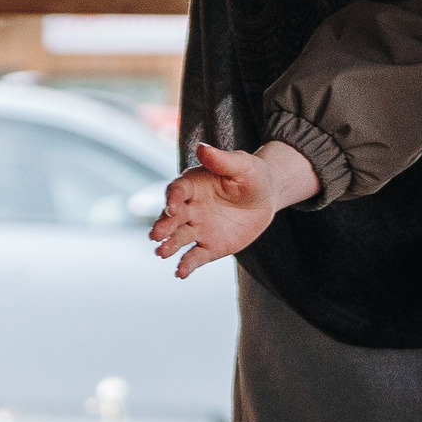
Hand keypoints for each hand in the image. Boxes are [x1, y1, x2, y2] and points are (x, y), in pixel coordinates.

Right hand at [149, 141, 318, 278]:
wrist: (266, 197)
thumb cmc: (251, 175)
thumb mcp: (241, 165)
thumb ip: (221, 160)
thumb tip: (202, 148)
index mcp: (192, 185)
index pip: (176, 191)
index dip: (172, 198)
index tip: (171, 207)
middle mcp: (189, 208)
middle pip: (172, 218)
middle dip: (163, 226)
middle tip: (156, 236)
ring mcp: (197, 228)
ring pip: (179, 238)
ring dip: (169, 246)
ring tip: (162, 254)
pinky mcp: (209, 246)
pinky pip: (195, 256)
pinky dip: (186, 265)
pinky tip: (180, 274)